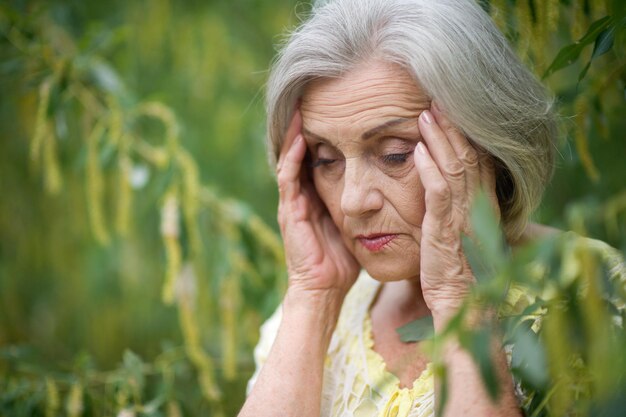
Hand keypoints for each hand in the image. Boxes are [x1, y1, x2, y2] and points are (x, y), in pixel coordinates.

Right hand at [276, 110, 359, 303]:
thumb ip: (362, 206)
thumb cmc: (342, 261)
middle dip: (303, 127)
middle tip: (310, 98)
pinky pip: (288, 179)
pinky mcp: (289, 212)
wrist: (324, 289)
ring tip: (299, 108)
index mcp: (316, 197)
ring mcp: (292, 203)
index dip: (322, 135)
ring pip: (290, 160)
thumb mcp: (354, 226)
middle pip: (300, 154)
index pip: (316, 159)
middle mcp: (302, 196)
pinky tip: (298, 139)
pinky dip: (291, 158)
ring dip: (293, 135)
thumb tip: (389, 189)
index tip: (334, 112)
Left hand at [413, 102, 498, 318]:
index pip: (474, 160)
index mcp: (480, 205)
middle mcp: (475, 206)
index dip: (462, 134)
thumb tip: (441, 186)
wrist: (460, 304)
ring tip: (424, 115)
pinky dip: (428, 169)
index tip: (448, 110)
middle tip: (435, 100)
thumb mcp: (458, 233)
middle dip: (451, 127)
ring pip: (453, 168)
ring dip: (438, 139)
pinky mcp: (445, 230)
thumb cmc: (457, 270)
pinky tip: (417, 150)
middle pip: (467, 156)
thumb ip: (454, 208)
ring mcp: (462, 217)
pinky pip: (438, 193)